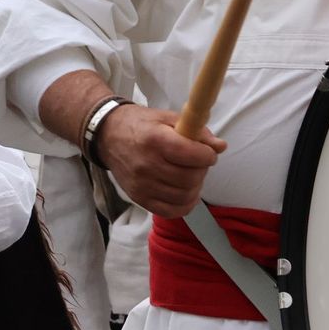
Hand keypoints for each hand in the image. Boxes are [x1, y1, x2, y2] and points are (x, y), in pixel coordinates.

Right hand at [97, 104, 227, 218]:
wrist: (107, 136)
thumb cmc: (141, 124)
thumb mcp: (168, 118)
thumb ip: (196, 130)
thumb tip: (220, 146)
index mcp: (156, 140)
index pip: (192, 155)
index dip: (208, 155)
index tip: (208, 152)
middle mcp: (147, 166)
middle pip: (190, 179)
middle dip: (202, 171)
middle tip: (199, 163)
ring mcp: (142, 186)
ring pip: (183, 196)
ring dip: (195, 187)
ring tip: (191, 175)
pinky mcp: (139, 199)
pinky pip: (170, 211)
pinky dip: (184, 205)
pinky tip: (186, 193)